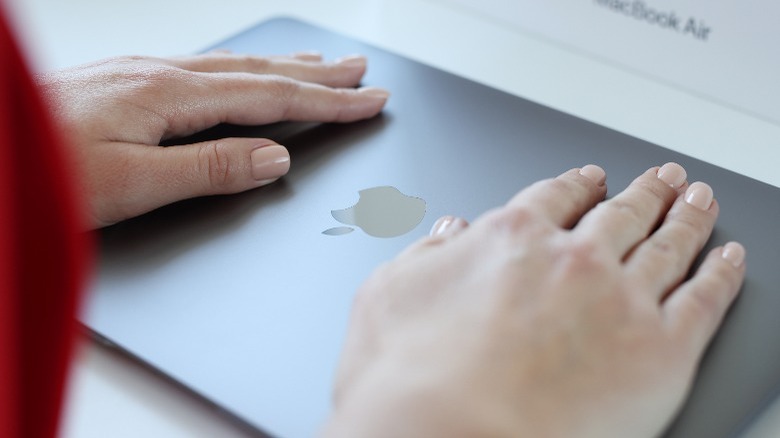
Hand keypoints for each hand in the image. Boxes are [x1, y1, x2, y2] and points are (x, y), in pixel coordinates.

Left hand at [36, 52, 388, 227]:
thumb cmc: (43, 172)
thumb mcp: (135, 184)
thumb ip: (211, 169)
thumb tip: (275, 158)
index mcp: (170, 96)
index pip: (270, 97)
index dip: (326, 102)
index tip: (368, 101)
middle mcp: (161, 75)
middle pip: (259, 71)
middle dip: (318, 74)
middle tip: (361, 72)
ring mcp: (142, 73)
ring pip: (233, 66)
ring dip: (285, 66)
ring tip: (320, 63)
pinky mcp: (126, 81)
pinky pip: (204, 69)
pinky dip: (243, 70)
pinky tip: (244, 73)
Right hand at [325, 163, 745, 436]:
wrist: (449, 437)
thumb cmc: (409, 379)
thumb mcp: (387, 295)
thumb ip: (424, 255)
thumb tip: (448, 232)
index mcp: (510, 239)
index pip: (553, 198)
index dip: (575, 185)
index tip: (589, 180)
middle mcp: (572, 259)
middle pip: (619, 212)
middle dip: (642, 192)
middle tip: (661, 179)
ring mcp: (620, 299)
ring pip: (668, 243)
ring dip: (687, 216)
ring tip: (698, 200)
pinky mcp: (660, 350)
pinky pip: (705, 298)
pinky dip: (721, 273)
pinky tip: (729, 259)